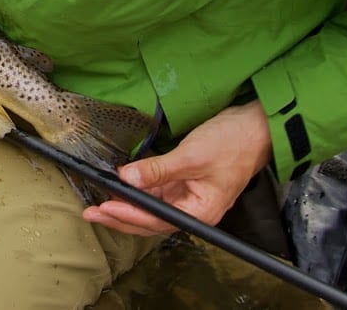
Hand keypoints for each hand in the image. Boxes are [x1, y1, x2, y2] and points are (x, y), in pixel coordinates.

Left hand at [82, 100, 271, 235]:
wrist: (255, 126)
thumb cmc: (233, 143)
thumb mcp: (191, 156)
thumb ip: (158, 170)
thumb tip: (127, 179)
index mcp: (200, 212)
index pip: (155, 220)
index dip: (127, 216)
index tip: (104, 209)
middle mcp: (192, 209)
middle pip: (149, 219)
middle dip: (120, 216)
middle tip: (91, 213)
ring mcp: (187, 196)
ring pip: (150, 206)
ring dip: (126, 204)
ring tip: (100, 202)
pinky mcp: (183, 182)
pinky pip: (155, 191)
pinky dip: (137, 190)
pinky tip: (120, 187)